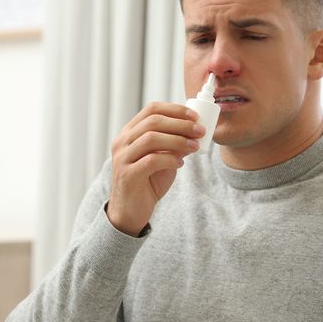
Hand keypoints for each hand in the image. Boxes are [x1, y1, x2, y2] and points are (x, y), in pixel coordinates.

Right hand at [107, 102, 204, 235]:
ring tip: (194, 147)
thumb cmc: (148, 182)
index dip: (175, 110)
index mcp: (130, 132)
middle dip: (180, 124)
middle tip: (200, 131)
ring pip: (151, 138)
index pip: (152, 109)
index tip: (195, 116)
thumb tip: (196, 131)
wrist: (131, 212)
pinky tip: (180, 163)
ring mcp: (122, 158)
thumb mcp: (163, 159)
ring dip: (178, 140)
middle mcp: (122, 142)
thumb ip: (174, 145)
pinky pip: (151, 160)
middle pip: (153, 121)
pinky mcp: (127, 175)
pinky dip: (169, 159)